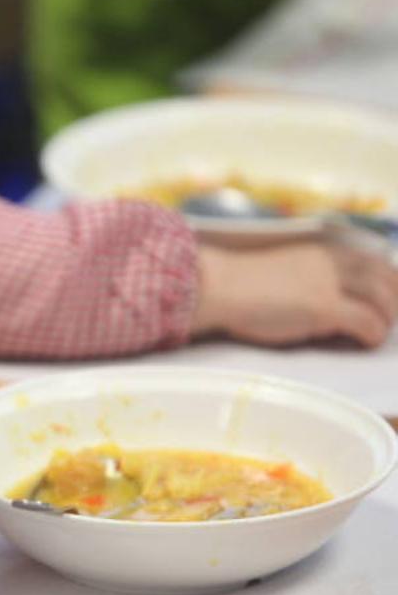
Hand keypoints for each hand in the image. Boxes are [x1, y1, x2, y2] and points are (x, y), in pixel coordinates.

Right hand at [191, 242, 397, 347]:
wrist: (215, 287)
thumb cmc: (237, 284)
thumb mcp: (284, 270)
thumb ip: (311, 277)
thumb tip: (330, 301)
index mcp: (322, 252)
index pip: (375, 262)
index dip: (390, 282)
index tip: (387, 301)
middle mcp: (331, 262)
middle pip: (387, 279)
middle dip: (395, 301)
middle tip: (388, 320)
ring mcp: (329, 284)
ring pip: (384, 301)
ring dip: (386, 320)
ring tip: (375, 334)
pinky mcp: (324, 307)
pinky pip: (368, 323)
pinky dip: (373, 335)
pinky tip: (364, 342)